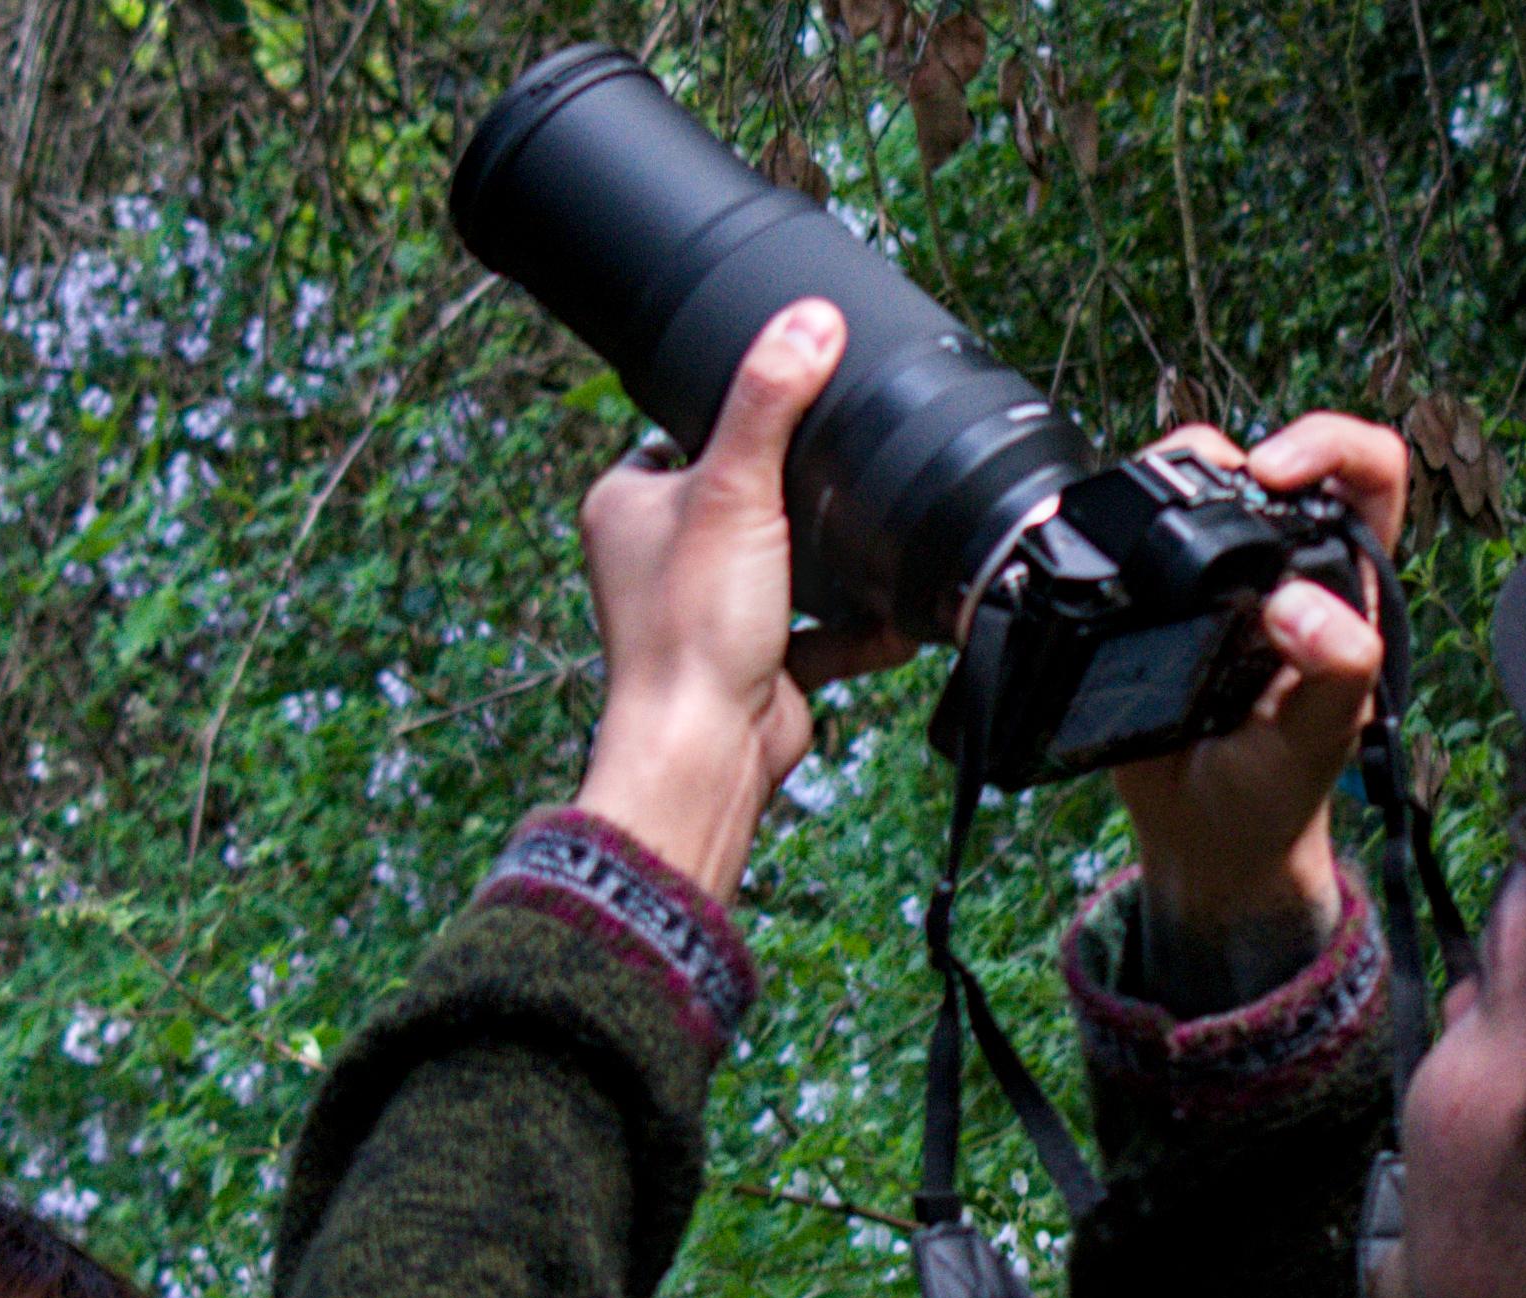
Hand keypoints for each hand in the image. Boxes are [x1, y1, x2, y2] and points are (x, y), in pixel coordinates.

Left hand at [568, 299, 848, 901]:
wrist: (707, 749)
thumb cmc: (691, 628)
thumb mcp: (735, 488)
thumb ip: (771, 400)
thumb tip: (810, 320)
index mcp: (626, 505)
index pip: (677, 432)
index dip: (729, 416)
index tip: (785, 399)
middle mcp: (656, 558)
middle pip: (736, 496)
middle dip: (790, 491)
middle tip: (839, 466)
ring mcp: (705, 612)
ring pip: (780, 564)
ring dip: (830, 559)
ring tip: (875, 533)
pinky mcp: (753, 661)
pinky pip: (818, 630)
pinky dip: (858, 624)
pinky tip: (899, 612)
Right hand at [1107, 413, 1414, 945]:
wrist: (1198, 838)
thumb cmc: (1274, 792)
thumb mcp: (1317, 742)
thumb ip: (1335, 673)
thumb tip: (1300, 606)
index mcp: (1344, 582)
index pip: (1367, 472)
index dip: (1330, 447)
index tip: (1277, 474)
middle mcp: (1283, 563)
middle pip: (1264, 457)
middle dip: (1228, 458)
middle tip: (1201, 496)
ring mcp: (1214, 575)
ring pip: (1192, 481)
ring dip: (1165, 483)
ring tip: (1145, 527)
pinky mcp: (1151, 591)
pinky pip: (1132, 528)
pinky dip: (1116, 520)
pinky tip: (1105, 555)